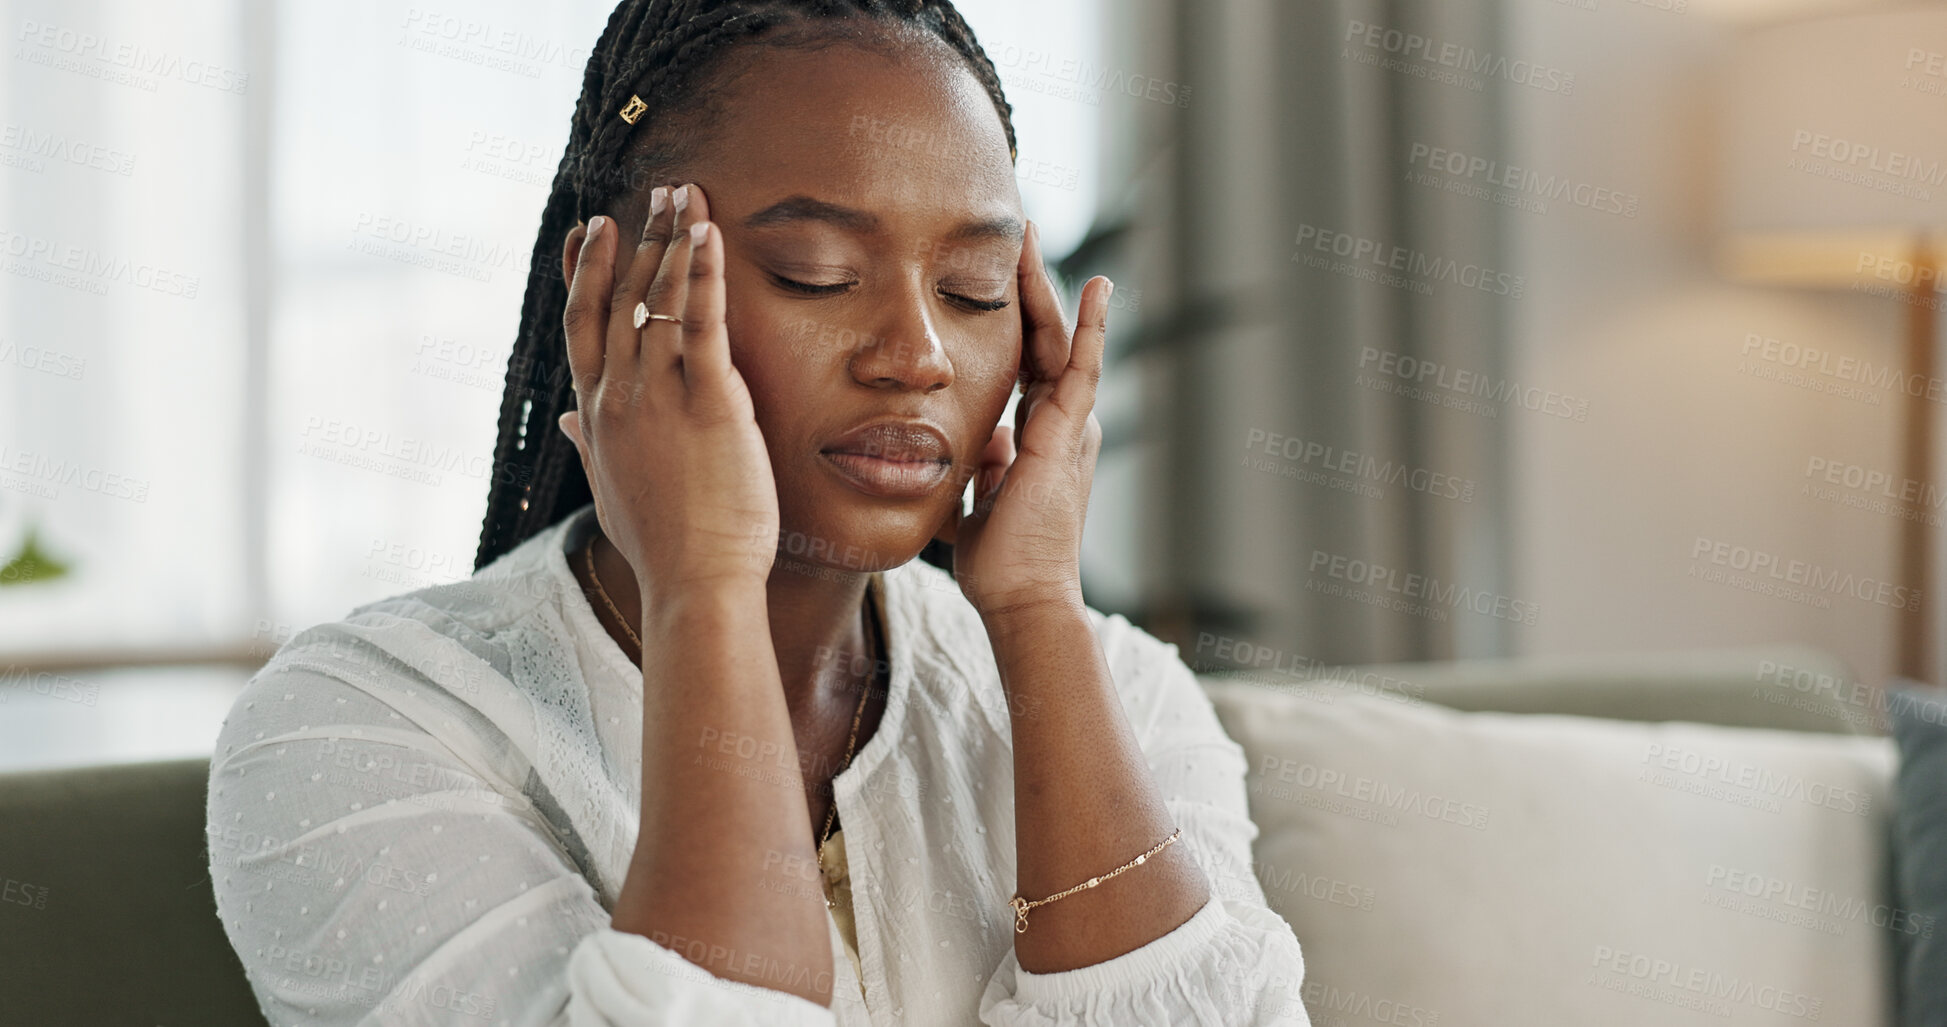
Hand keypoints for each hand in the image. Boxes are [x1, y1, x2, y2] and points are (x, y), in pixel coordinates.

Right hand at [557, 183, 779, 596]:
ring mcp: (658, 397)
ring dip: (671, 240)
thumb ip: (588, 445)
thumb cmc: (664, 548)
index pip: (582, 326)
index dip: (583, 272)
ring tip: (684, 194)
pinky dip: (702, 273)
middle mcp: (618, 397)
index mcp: (598, 415)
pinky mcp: (708, 402)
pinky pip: (700, 322)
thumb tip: (565, 418)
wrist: (695, 585)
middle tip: (654, 193)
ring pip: (656, 300)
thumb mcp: (611, 491)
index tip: (588, 228)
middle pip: (619, 298)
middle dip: (637, 239)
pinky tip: (707, 233)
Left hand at [936, 220, 1109, 617]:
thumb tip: (976, 444)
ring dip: (1045, 289)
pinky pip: (1083, 369)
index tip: (992, 282)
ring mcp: (1068, 426)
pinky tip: (1098, 287)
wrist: (1020, 595)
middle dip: (1025, 288)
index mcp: (1036, 436)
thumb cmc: (997, 561)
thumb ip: (981, 466)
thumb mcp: (978, 497)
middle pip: (1040, 339)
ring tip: (1031, 238)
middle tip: (1013, 237)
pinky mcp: (1070, 433)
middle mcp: (1058, 424)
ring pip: (1058, 341)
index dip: (1009, 321)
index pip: (1022, 362)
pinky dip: (1092, 327)